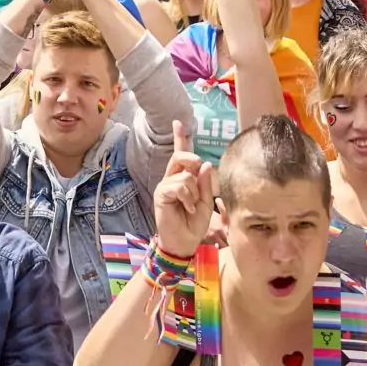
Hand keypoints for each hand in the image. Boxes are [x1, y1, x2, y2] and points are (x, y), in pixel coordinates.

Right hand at [152, 124, 214, 258]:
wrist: (183, 243)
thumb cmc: (194, 224)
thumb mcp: (206, 202)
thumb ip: (205, 184)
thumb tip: (204, 163)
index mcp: (183, 178)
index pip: (181, 154)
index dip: (180, 137)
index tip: (177, 122)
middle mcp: (172, 178)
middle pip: (181, 155)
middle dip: (193, 160)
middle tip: (199, 173)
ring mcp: (165, 185)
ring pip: (184, 174)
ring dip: (194, 191)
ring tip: (192, 206)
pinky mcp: (161, 194)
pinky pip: (179, 185)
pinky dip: (188, 198)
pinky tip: (187, 209)